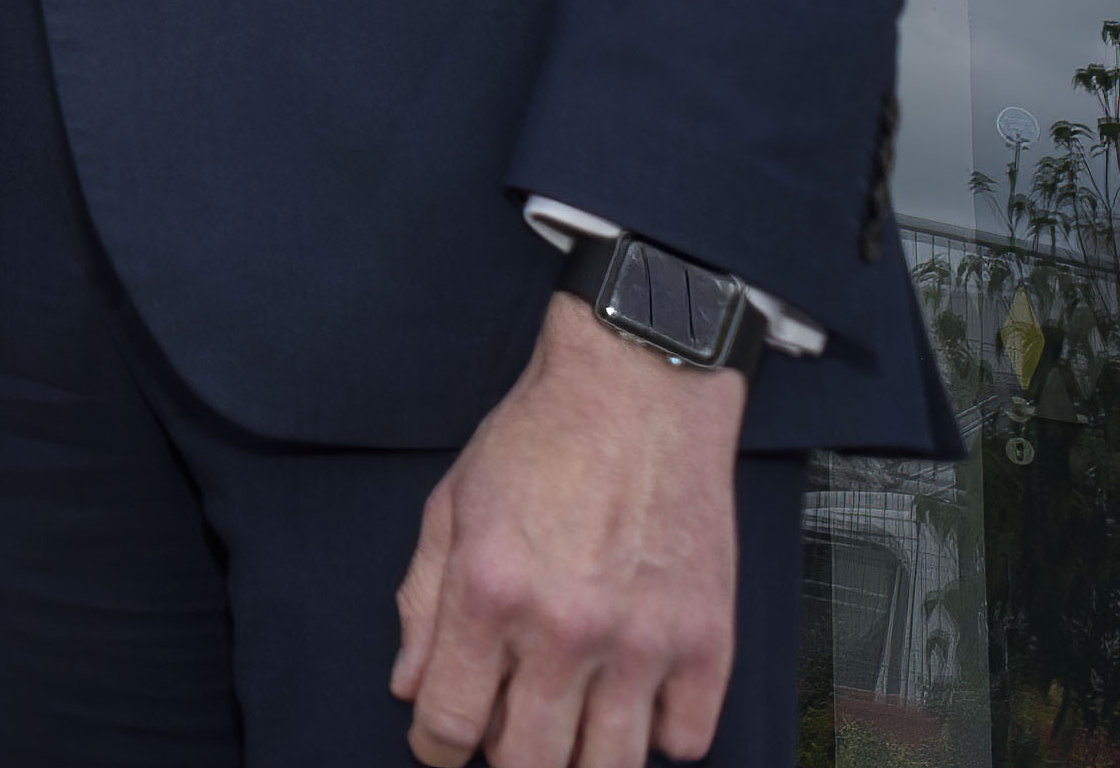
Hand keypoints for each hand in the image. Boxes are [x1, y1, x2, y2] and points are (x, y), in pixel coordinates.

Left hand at [395, 289, 750, 766]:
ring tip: (567, 722)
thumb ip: (421, 604)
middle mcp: (565, 629)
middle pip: (528, 764)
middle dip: (505, 762)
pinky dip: (656, 734)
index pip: (447, 723)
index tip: (440, 744)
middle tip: (505, 732)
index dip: (435, 748)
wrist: (638, 390)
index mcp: (488, 592)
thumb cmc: (537, 441)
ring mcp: (644, 642)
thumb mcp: (450, 507)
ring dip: (579, 758)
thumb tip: (411, 690)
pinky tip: (633, 698)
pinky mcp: (708, 641)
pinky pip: (684, 741)